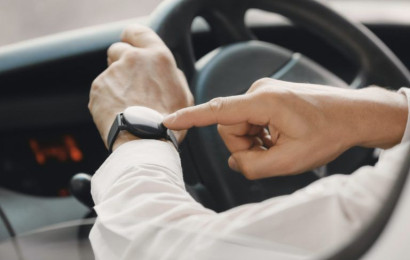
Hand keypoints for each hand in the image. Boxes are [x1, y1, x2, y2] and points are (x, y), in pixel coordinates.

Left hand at [89, 24, 192, 150]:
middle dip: (121, 61)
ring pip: (110, 72)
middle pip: (118, 49)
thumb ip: (172, 75)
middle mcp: (133, 59)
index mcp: (157, 57)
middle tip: (130, 82)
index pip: (137, 31)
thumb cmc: (168, 121)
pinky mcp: (98, 88)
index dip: (132, 36)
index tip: (130, 42)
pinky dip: (107, 99)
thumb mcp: (183, 94)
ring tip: (127, 105)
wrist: (144, 140)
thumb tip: (167, 71)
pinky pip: (101, 90)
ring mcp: (113, 72)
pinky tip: (118, 112)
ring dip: (116, 84)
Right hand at [163, 78, 406, 178]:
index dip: (191, 117)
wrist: (352, 115)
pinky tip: (280, 137)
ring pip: (240, 127)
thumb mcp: (291, 161)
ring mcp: (263, 93)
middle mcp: (260, 92)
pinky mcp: (267, 98)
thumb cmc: (328, 133)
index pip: (218, 110)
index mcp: (264, 102)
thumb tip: (236, 162)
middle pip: (230, 128)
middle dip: (246, 146)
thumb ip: (254, 166)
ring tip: (280, 145)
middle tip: (272, 153)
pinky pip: (251, 121)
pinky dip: (261, 135)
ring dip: (255, 142)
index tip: (168, 120)